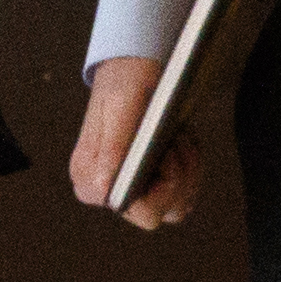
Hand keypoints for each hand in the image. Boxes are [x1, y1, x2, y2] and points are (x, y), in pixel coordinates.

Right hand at [70, 57, 197, 229]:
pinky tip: (182, 143)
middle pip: (155, 213)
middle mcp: (106, 189)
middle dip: (176, 177)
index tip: (163, 153)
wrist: (136, 69)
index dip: (154, 188)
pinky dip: (191, 168)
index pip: (127, 206)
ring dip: (188, 170)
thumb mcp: (120, 106)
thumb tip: (104, 187)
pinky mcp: (153, 186)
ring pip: (175, 207)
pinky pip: (184, 195)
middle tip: (173, 142)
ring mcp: (132, 190)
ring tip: (179, 137)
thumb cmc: (124, 83)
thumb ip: (112, 148)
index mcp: (88, 174)